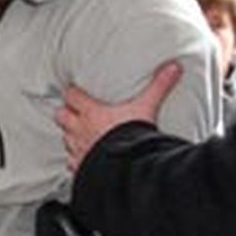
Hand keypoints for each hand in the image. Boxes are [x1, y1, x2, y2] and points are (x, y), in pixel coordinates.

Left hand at [55, 62, 182, 170]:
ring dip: (71, 136)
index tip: (76, 92)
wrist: (129, 168)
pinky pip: (72, 163)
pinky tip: (84, 160)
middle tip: (74, 113)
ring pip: (65, 139)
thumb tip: (173, 67)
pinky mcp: (81, 167)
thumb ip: (159, 86)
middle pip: (61, 116)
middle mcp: (80, 130)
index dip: (73, 93)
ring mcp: (78, 150)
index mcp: (92, 113)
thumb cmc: (134, 137)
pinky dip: (76, 160)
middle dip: (66, 114)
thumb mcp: (147, 107)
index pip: (72, 96)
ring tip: (80, 135)